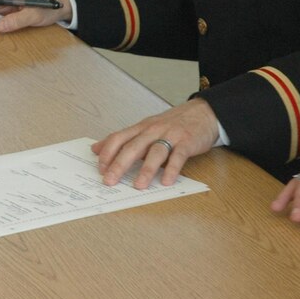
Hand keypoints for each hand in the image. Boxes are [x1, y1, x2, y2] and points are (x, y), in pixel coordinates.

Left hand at [90, 99, 218, 187]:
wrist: (202, 112)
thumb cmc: (171, 123)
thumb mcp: (144, 128)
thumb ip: (122, 139)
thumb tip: (96, 148)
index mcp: (141, 128)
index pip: (119, 138)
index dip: (107, 152)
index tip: (99, 168)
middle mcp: (153, 130)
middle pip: (133, 147)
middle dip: (119, 164)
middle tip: (110, 180)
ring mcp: (170, 135)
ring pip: (155, 152)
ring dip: (146, 169)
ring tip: (138, 186)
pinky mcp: (187, 142)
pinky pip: (178, 156)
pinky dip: (172, 169)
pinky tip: (166, 181)